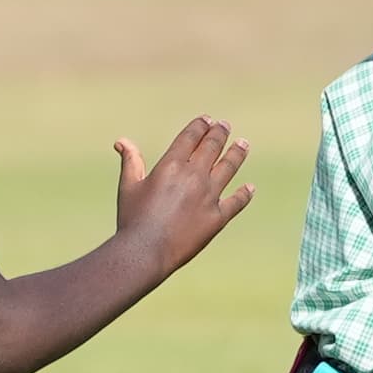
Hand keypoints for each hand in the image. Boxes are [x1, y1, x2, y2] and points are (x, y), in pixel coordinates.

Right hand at [111, 116, 253, 273]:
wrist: (146, 252)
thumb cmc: (133, 219)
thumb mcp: (129, 186)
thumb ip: (131, 161)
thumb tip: (122, 140)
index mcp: (171, 165)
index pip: (191, 137)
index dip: (200, 126)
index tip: (207, 120)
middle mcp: (194, 176)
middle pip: (212, 147)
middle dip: (219, 133)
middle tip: (225, 126)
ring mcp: (208, 196)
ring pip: (228, 167)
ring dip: (237, 153)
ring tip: (243, 144)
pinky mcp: (217, 218)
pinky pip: (236, 202)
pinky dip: (244, 194)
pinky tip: (250, 188)